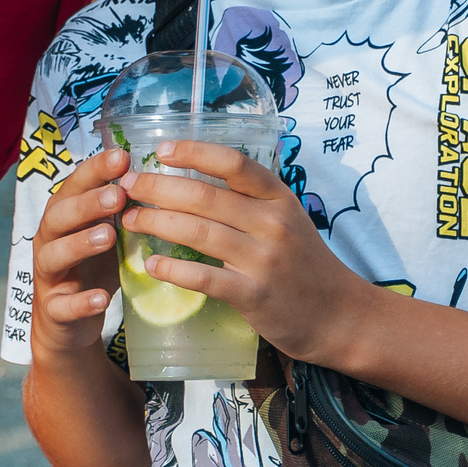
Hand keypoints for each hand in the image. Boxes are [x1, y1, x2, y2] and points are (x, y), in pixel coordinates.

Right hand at [31, 149, 131, 357]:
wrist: (66, 322)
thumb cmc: (91, 266)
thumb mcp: (106, 232)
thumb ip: (120, 209)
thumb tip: (158, 175)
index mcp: (64, 215)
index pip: (74, 186)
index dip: (95, 171)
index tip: (122, 157)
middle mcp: (49, 240)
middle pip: (59, 216)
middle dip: (87, 204)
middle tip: (119, 196)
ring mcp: (48, 275)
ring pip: (54, 255)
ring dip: (80, 244)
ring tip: (108, 237)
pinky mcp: (54, 310)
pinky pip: (63, 305)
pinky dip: (81, 301)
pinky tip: (101, 298)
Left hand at [120, 141, 362, 366]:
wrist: (340, 315)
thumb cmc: (305, 263)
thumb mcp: (287, 219)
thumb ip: (250, 200)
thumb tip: (191, 179)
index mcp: (279, 197)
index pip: (233, 163)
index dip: (193, 152)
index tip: (159, 151)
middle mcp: (272, 223)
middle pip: (205, 196)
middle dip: (158, 188)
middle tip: (127, 187)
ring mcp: (264, 260)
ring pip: (200, 233)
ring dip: (157, 223)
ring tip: (130, 219)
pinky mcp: (254, 296)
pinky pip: (205, 278)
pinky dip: (174, 270)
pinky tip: (152, 264)